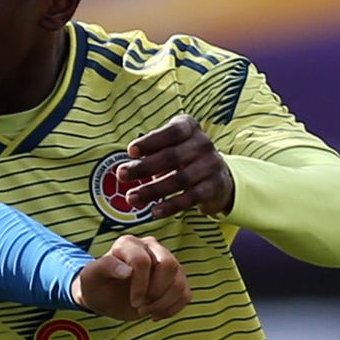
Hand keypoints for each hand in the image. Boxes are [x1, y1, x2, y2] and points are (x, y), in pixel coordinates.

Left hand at [71, 235, 190, 321]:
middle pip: (169, 265)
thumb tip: (127, 271)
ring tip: (145, 312)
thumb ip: (105, 267)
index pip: (143, 261)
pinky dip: (173, 309)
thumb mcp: (91, 277)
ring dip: (164, 303)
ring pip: (180, 282)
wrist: (105, 297)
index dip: (140, 285)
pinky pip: (186, 294)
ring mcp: (166, 262)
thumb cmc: (97, 285)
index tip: (133, 302)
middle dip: (156, 292)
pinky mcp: (175, 279)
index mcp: (129, 244)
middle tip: (140, 307)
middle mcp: (151, 247)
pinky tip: (156, 314)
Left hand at [118, 113, 232, 218]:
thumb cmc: (183, 159)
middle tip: (121, 175)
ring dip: (153, 190)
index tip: (130, 151)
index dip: (151, 141)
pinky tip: (155, 211)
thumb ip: (149, 157)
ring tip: (131, 198)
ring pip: (180, 179)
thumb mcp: (169, 150)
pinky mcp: (215, 187)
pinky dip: (172, 206)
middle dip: (144, 167)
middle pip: (172, 156)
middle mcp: (203, 144)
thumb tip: (125, 172)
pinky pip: (191, 198)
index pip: (171, 132)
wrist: (218, 178)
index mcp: (190, 128)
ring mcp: (211, 165)